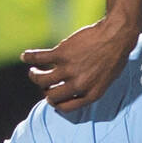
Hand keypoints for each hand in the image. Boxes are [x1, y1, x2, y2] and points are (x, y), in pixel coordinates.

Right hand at [21, 16, 138, 111]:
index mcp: (91, 94)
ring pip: (41, 80)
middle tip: (44, 82)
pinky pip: (38, 58)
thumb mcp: (108, 80)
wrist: (116, 35)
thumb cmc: (115, 56)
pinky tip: (25, 56)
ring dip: (34, 76)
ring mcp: (69, 70)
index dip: (55, 103)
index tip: (52, 96)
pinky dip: (29, 57)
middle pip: (50, 96)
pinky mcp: (61, 54)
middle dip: (45, 91)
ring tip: (33, 71)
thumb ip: (91, 87)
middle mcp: (78, 85)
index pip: (65, 107)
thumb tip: (77, 91)